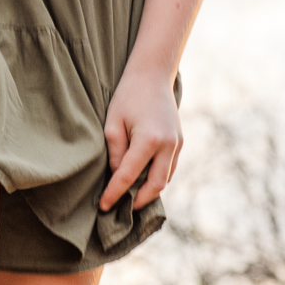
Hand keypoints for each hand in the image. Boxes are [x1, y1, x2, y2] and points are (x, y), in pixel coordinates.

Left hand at [99, 65, 182, 212]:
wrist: (153, 75)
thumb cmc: (128, 96)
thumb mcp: (113, 123)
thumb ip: (115, 153)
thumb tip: (117, 176)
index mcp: (149, 140)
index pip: (129, 176)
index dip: (114, 194)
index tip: (103, 206)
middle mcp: (168, 145)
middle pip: (155, 186)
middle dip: (138, 201)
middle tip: (120, 208)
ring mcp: (178, 144)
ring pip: (165, 179)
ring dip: (149, 191)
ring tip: (130, 197)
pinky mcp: (180, 142)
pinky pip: (169, 169)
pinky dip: (157, 178)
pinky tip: (142, 181)